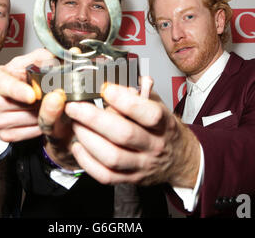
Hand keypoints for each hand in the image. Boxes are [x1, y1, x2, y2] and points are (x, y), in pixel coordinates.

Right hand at [0, 48, 54, 141]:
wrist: (1, 99)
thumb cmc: (15, 78)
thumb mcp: (27, 63)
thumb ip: (46, 57)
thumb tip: (72, 53)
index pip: (5, 85)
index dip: (19, 90)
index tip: (33, 95)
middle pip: (23, 105)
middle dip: (42, 101)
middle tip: (53, 94)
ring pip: (31, 120)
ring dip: (44, 112)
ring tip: (45, 103)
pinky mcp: (5, 135)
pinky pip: (32, 132)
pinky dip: (42, 124)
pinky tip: (41, 114)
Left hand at [64, 82, 200, 187]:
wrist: (179, 160)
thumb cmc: (164, 130)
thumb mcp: (160, 106)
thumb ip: (142, 92)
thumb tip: (129, 75)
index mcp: (163, 124)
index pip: (148, 114)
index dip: (125, 101)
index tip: (105, 88)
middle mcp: (154, 146)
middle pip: (124, 135)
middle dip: (94, 119)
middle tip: (75, 106)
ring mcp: (142, 165)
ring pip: (112, 157)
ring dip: (88, 139)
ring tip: (75, 124)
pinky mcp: (130, 179)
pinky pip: (105, 175)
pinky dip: (87, 161)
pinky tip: (78, 145)